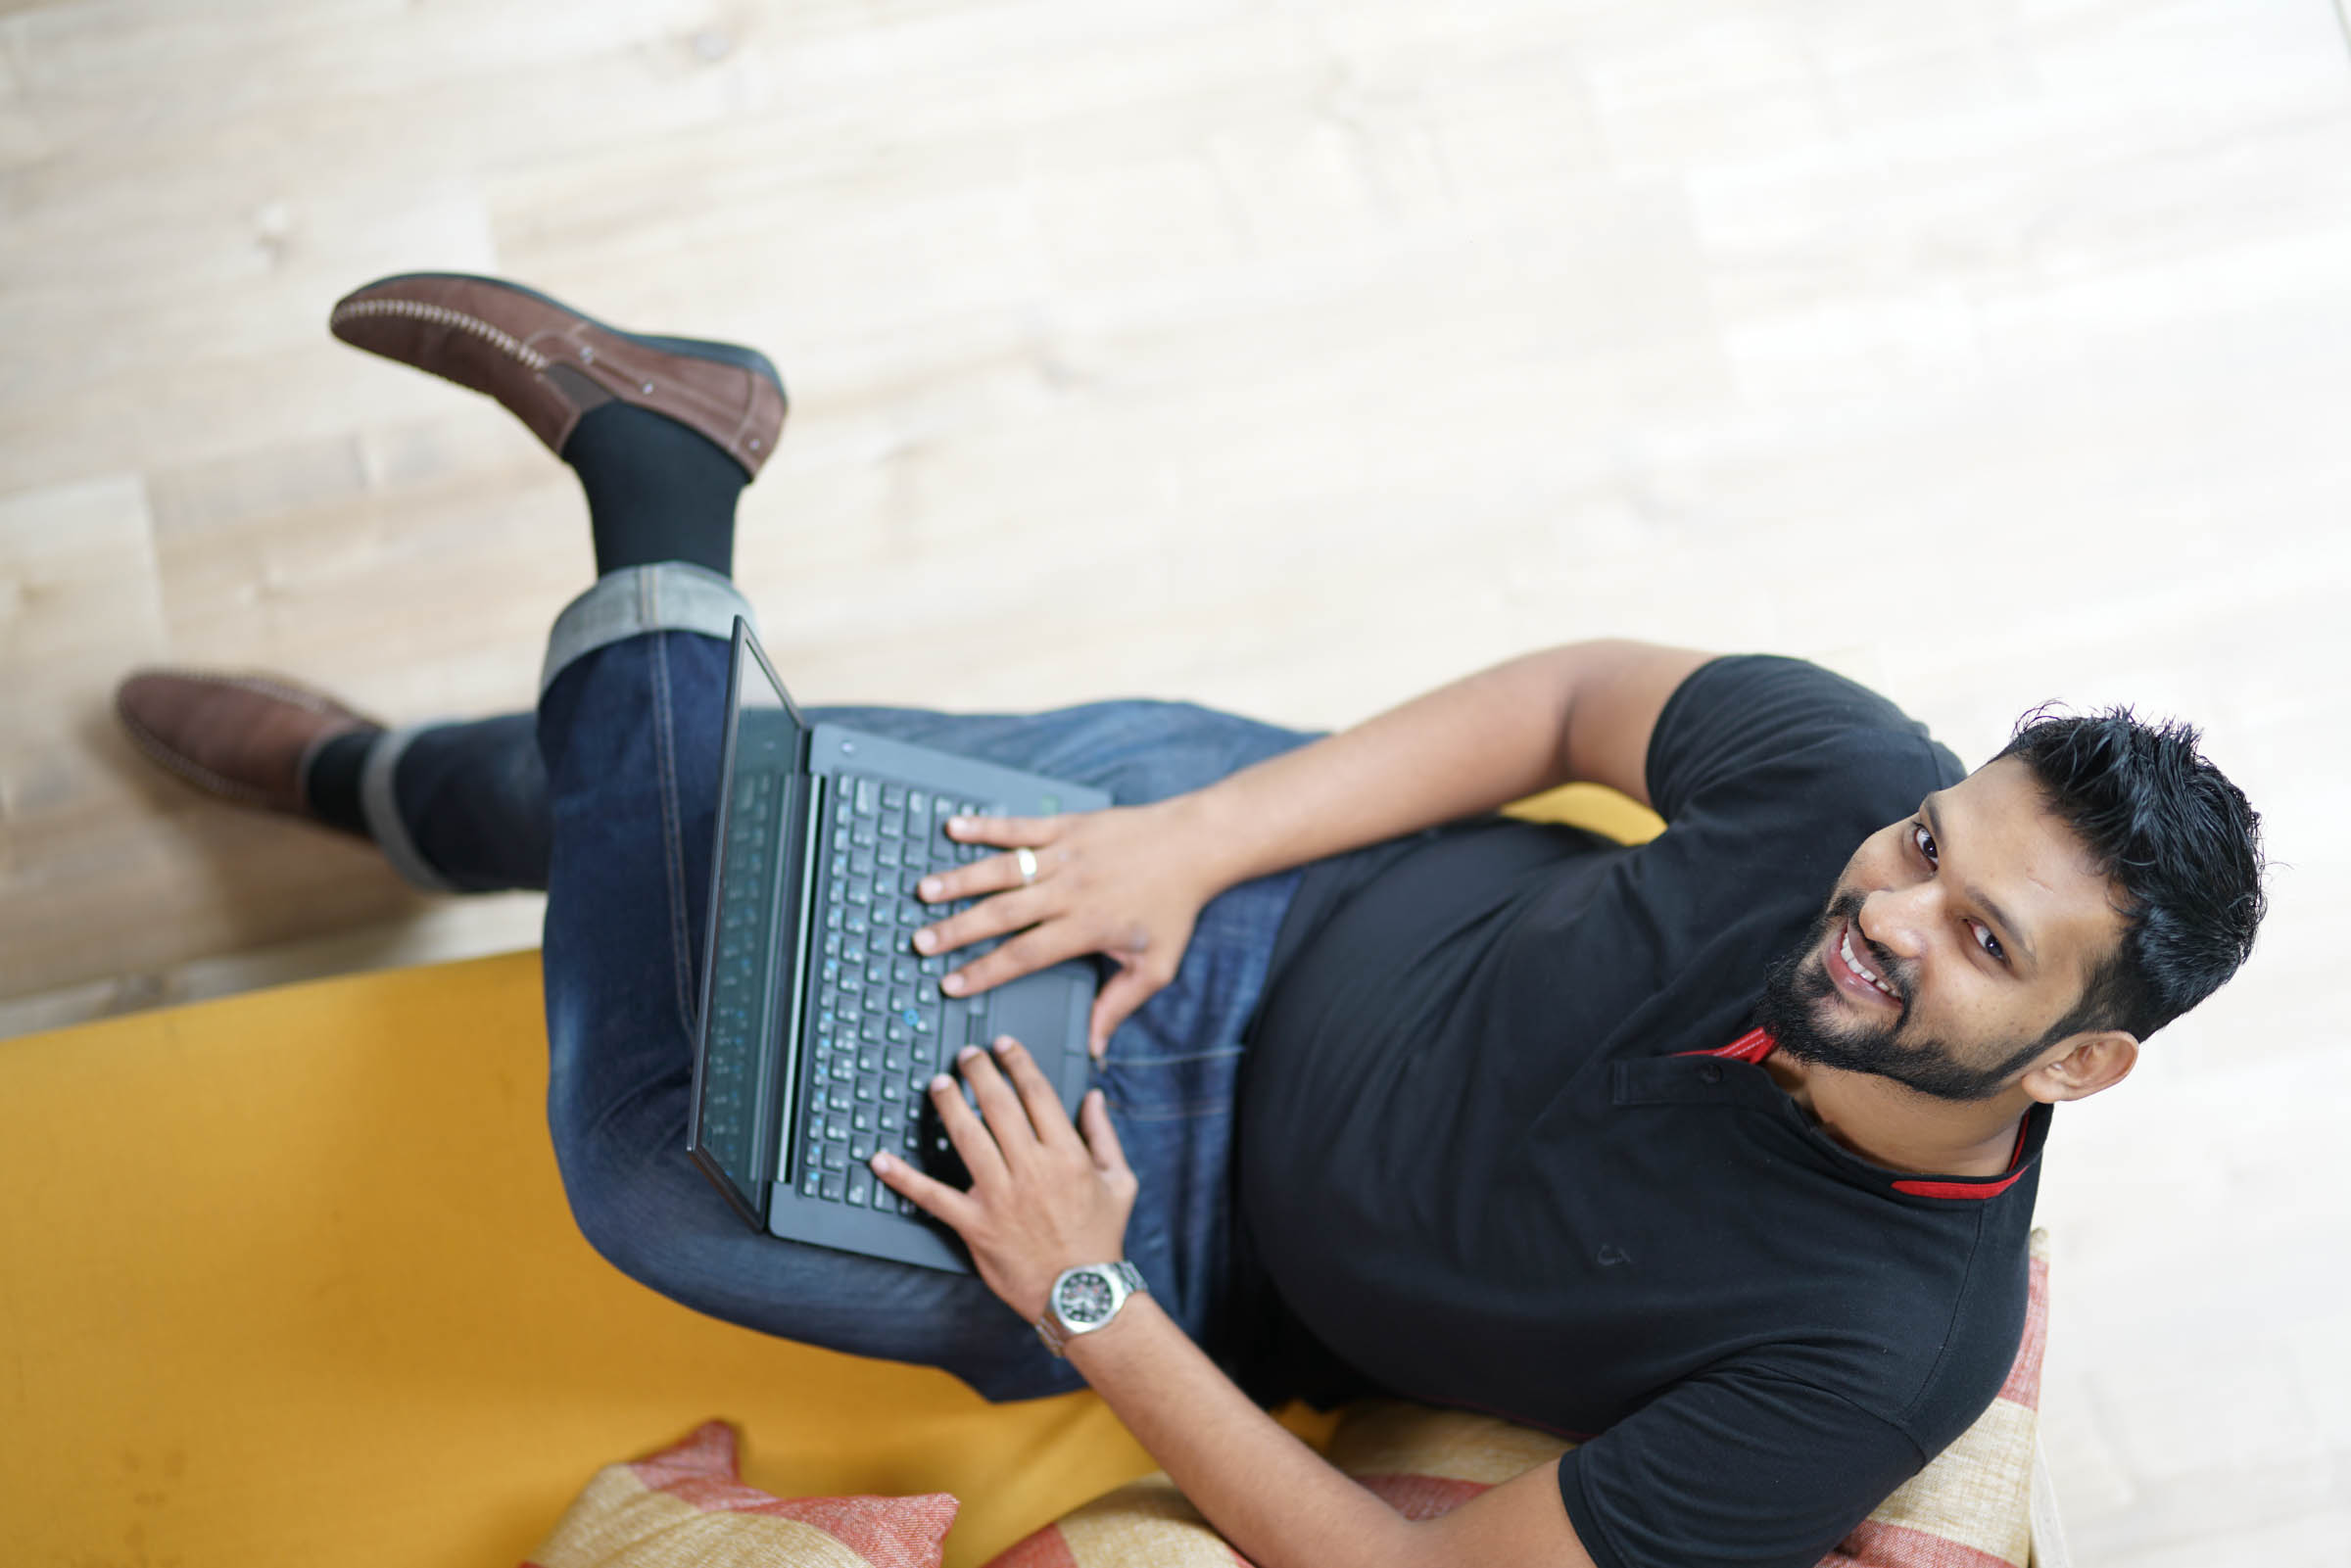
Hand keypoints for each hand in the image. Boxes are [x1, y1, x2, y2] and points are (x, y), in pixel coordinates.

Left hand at [871, 1037, 1138, 1320]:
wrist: (1083, 1294)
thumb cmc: (1102, 1237)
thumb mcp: (1120, 1182)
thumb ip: (1105, 1135)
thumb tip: (1093, 1097)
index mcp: (1067, 1155)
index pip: (1036, 1094)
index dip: (1017, 1063)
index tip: (1003, 1046)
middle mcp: (1032, 1169)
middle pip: (998, 1106)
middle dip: (979, 1073)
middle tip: (966, 1055)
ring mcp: (1001, 1197)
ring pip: (968, 1138)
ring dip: (949, 1106)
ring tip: (938, 1085)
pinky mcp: (975, 1225)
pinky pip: (933, 1197)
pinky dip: (903, 1178)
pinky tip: (881, 1160)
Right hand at [911, 796, 1224, 1056]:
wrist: (1196, 844)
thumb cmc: (1175, 906)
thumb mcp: (1156, 966)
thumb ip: (1119, 1006)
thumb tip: (1097, 1048)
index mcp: (1085, 927)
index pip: (1025, 954)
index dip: (984, 971)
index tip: (951, 985)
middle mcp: (1069, 891)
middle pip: (1002, 913)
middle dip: (957, 929)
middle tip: (920, 942)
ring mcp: (1065, 855)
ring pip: (1002, 868)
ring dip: (960, 879)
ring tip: (924, 891)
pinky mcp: (1067, 826)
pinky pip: (1019, 826)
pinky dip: (985, 826)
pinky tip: (953, 826)